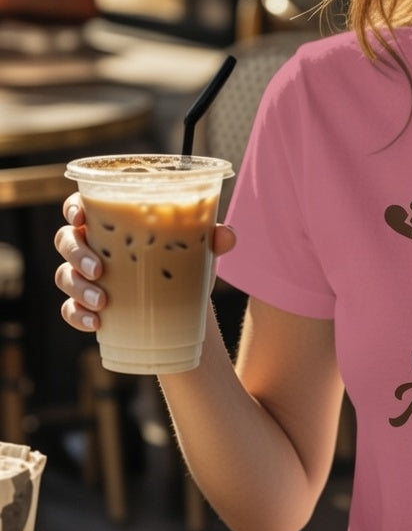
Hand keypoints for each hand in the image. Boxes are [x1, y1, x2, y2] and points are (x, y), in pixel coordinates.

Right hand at [53, 192, 236, 331]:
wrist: (184, 305)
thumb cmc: (182, 263)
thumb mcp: (199, 250)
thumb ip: (213, 238)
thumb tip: (227, 235)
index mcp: (111, 223)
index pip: (80, 207)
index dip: (73, 209)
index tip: (80, 218)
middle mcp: (92, 246)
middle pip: (66, 240)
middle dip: (77, 254)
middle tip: (99, 270)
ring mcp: (86, 277)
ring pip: (65, 276)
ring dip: (78, 288)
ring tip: (102, 302)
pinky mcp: (88, 305)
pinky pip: (70, 309)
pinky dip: (78, 315)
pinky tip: (95, 323)